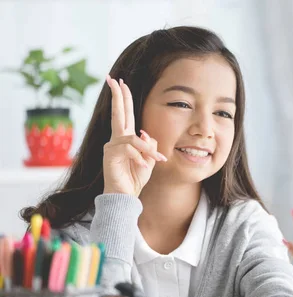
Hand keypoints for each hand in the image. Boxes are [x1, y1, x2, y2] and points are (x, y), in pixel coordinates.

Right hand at [103, 75, 166, 196]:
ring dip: (147, 150)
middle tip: (113, 79)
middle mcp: (116, 139)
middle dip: (117, 96)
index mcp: (126, 139)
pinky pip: (129, 150)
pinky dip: (140, 158)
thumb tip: (146, 133)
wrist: (125, 196)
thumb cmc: (135, 178)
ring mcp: (111, 146)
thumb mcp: (149, 160)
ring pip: (132, 138)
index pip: (125, 115)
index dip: (123, 99)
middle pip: (118, 113)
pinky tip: (144, 167)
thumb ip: (149, 145)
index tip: (120, 83)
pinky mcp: (110, 155)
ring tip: (156, 161)